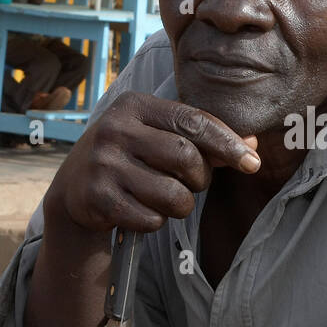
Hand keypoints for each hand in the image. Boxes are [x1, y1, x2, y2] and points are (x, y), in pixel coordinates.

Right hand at [45, 92, 259, 235]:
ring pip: (173, 195)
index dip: (228, 143)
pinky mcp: (97, 199)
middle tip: (190, 182)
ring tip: (163, 197)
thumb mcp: (157, 136)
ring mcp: (103, 165)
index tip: (252, 163)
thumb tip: (252, 146)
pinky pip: (151, 219)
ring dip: (180, 205)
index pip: (193, 121)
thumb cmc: (131, 158)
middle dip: (199, 178)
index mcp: (134, 105)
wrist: (74, 189)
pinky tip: (139, 209)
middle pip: (186, 158)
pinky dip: (155, 221)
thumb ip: (202, 139)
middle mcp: (115, 130)